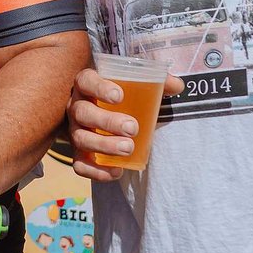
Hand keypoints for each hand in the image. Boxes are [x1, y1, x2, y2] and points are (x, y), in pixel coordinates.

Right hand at [67, 68, 182, 181]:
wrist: (103, 116)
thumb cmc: (122, 97)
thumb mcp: (137, 86)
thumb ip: (158, 83)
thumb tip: (178, 85)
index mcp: (88, 85)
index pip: (86, 81)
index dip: (99, 88)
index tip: (119, 97)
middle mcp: (77, 107)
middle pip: (83, 113)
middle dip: (107, 122)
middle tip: (133, 128)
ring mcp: (75, 130)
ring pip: (81, 139)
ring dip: (104, 145)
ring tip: (128, 148)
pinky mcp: (78, 152)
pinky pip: (79, 164)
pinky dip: (96, 171)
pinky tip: (117, 171)